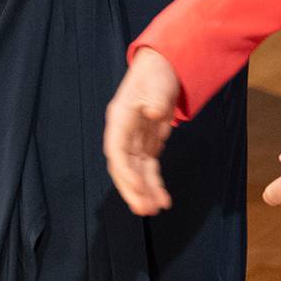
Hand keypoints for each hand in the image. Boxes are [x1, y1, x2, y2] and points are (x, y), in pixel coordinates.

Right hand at [104, 47, 182, 214]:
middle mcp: (123, 133)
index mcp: (119, 118)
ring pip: (135, 172)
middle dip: (132, 189)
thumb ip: (155, 98)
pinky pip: (148, 170)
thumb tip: (153, 111)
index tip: (137, 188)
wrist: (162, 70)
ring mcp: (134, 141)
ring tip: (155, 209)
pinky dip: (154, 185)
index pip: (116, 150)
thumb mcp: (156, 83)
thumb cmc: (156, 74)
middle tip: (145, 210)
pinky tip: (163, 199)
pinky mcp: (146, 146)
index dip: (124, 171)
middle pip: (123, 167)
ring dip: (143, 192)